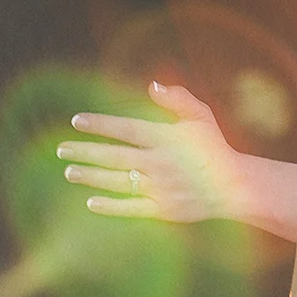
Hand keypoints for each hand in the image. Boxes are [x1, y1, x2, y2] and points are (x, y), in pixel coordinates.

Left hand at [61, 82, 243, 222]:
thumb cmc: (214, 148)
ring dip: (90, 177)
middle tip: (61, 150)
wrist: (235, 186)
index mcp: (166, 138)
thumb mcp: (201, 117)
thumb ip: (178, 99)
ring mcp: (160, 188)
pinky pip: (130, 208)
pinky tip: (91, 202)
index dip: (100, 125)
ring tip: (69, 171)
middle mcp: (159, 163)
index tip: (77, 121)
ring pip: (117, 181)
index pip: (126, 129)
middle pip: (114, 156)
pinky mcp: (162, 210)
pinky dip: (110, 206)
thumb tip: (152, 86)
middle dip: (85, 152)